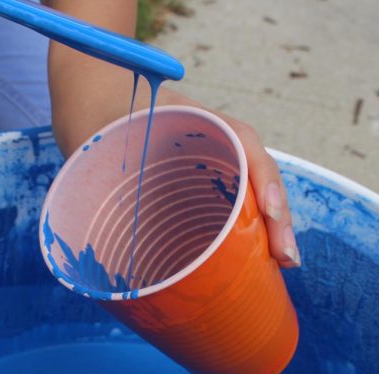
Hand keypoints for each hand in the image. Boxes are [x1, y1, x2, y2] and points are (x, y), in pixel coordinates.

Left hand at [46, 0, 299, 267]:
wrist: (91, 105)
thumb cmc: (95, 122)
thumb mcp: (94, 143)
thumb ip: (100, 177)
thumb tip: (104, 240)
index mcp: (190, 121)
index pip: (242, 142)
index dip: (263, 178)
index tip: (271, 211)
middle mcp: (208, 141)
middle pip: (256, 175)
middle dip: (277, 217)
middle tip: (287, 258)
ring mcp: (208, 164)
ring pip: (249, 194)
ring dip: (269, 228)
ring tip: (283, 263)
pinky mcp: (199, 187)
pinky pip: (231, 207)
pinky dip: (246, 232)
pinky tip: (258, 261)